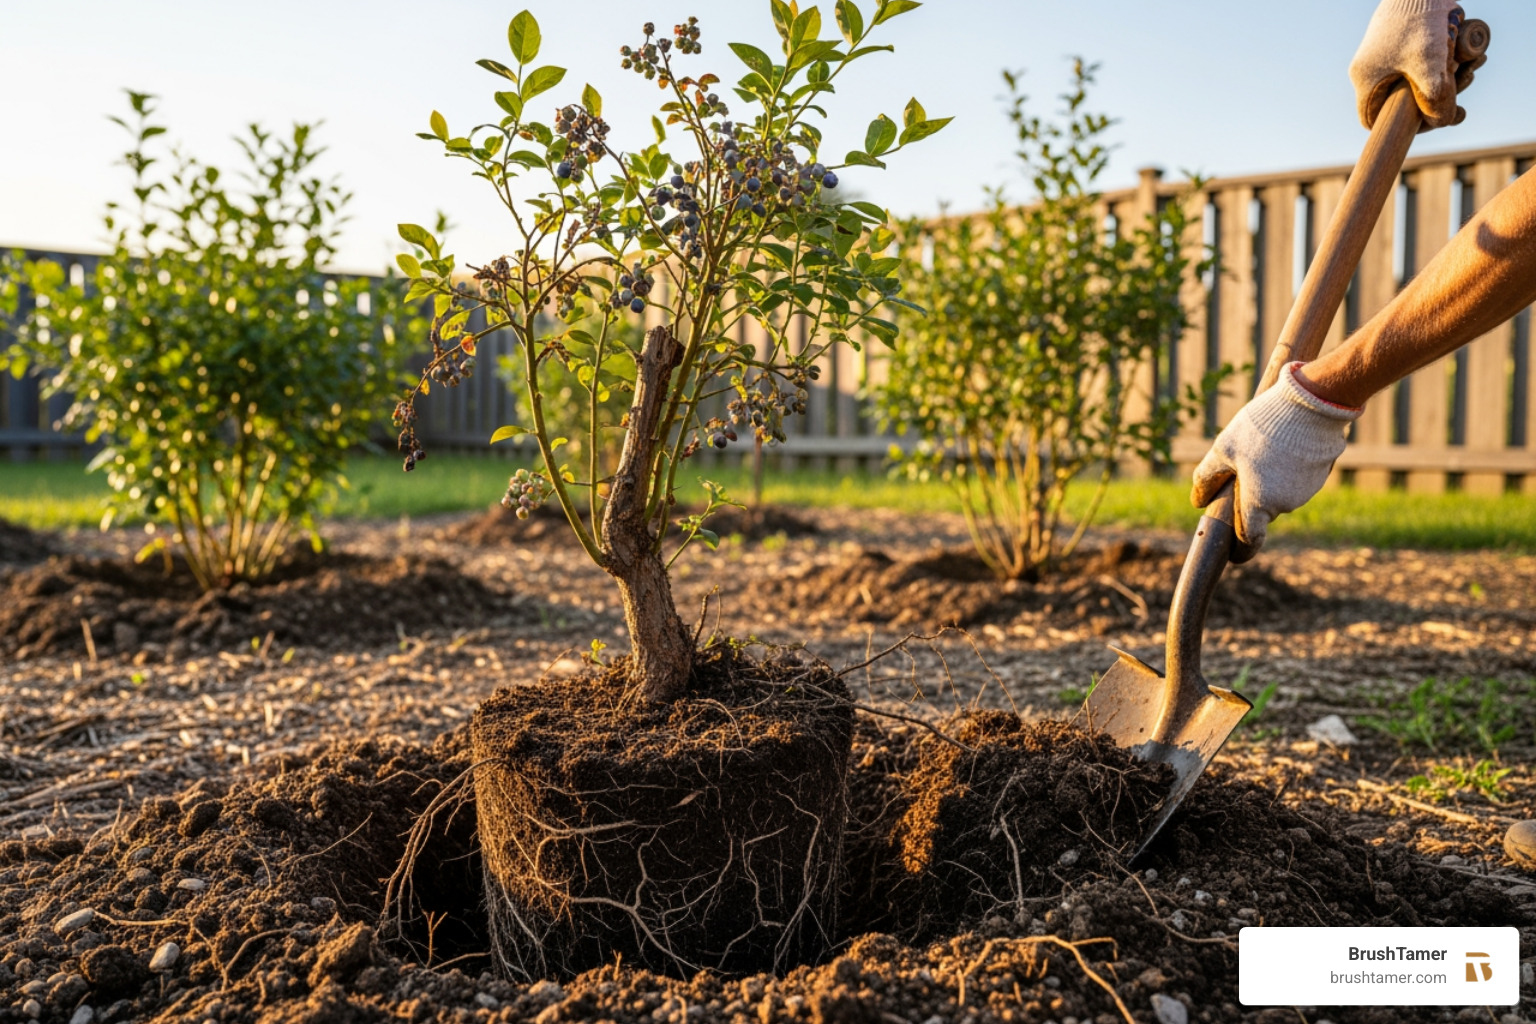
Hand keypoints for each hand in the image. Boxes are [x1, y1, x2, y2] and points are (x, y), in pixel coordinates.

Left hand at [1190, 363, 1361, 550]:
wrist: (1311, 402)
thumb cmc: (1262, 427)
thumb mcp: (1223, 448)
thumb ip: (1207, 477)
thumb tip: (1197, 500)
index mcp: (1259, 503)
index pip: (1250, 540)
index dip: (1240, 548)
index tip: (1232, 552)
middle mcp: (1286, 504)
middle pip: (1261, 510)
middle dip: (1249, 497)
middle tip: (1239, 467)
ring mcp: (1307, 490)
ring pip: (1279, 493)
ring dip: (1268, 480)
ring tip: (1263, 446)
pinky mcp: (1321, 473)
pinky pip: (1297, 478)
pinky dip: (1287, 468)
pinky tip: (1282, 442)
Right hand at [1349, 0, 1465, 131]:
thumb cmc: (1419, 22)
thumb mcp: (1430, 64)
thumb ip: (1435, 97)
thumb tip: (1442, 121)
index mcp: (1365, 80)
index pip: (1374, 121)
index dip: (1403, 127)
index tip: (1433, 119)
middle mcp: (1366, 71)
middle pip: (1398, 101)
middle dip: (1435, 97)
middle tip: (1465, 83)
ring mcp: (1379, 57)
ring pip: (1410, 82)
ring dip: (1441, 80)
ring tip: (1469, 66)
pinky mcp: (1392, 44)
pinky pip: (1413, 65)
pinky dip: (1437, 65)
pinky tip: (1460, 56)